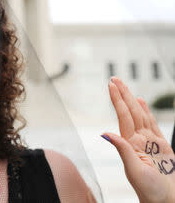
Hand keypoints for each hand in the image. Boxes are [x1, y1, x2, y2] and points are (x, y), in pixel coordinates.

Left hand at [103, 77, 174, 202]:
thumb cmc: (149, 189)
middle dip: (122, 95)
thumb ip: (122, 150)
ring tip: (124, 86)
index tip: (111, 85)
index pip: (123, 116)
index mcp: (130, 143)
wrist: (165, 199)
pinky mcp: (161, 145)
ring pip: (140, 115)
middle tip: (114, 78)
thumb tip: (105, 133)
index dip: (118, 100)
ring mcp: (149, 141)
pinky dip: (147, 112)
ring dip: (132, 100)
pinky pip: (153, 124)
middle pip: (130, 112)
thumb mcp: (134, 169)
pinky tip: (141, 102)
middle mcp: (138, 139)